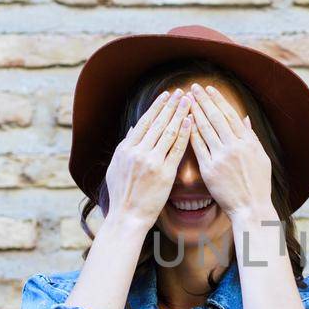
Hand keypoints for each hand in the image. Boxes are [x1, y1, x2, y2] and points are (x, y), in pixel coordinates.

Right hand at [101, 88, 191, 230]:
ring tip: (189, 101)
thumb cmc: (122, 194)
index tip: (166, 95)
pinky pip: (177, 149)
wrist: (127, 217)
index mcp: (126, 149)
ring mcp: (152, 162)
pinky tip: (192, 121)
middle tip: (181, 91)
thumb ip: (125, 146)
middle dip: (171, 105)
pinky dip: (185, 133)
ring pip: (169, 132)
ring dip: (180, 114)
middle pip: (158, 123)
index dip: (157, 107)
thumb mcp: (117, 166)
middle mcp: (138, 152)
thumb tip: (134, 128)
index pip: (145, 122)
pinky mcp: (164, 173)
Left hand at [188, 82, 272, 222]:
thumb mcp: (262, 157)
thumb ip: (252, 136)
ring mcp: (221, 158)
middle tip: (193, 87)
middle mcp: (235, 147)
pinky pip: (197, 147)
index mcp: (248, 142)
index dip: (218, 100)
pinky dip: (190, 133)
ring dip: (194, 113)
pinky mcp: (209, 170)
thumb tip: (245, 118)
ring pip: (205, 129)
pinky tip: (183, 123)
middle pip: (216, 118)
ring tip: (186, 101)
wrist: (252, 208)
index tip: (209, 89)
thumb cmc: (258, 184)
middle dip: (203, 100)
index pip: (230, 115)